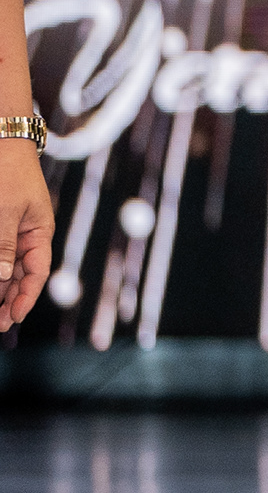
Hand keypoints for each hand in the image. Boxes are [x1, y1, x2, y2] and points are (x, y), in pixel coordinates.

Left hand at [2, 148, 45, 330]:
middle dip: (7, 299)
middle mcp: (26, 234)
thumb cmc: (5, 173)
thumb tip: (3, 279)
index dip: (25, 297)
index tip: (12, 319)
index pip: (37, 272)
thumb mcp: (5, 212)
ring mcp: (9, 229)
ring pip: (4, 266)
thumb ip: (2, 247)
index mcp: (39, 231)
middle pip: (19, 274)